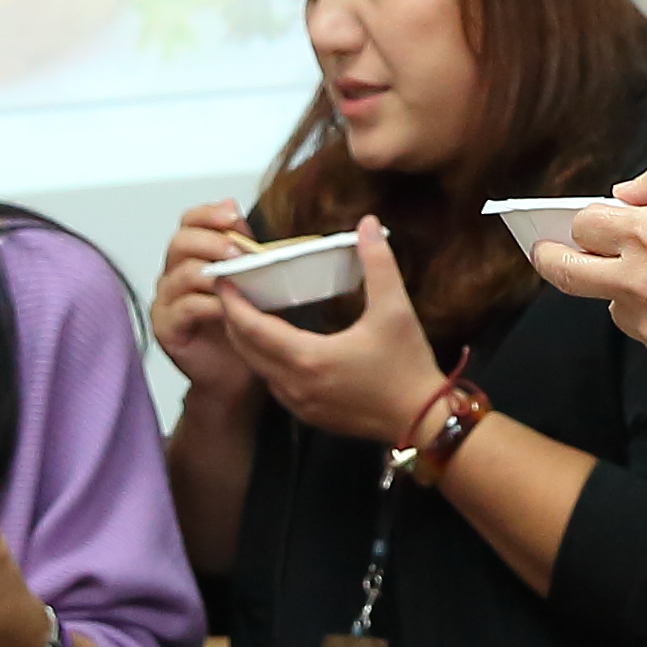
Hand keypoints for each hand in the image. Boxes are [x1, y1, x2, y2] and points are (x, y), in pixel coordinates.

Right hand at [151, 202, 260, 402]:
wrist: (236, 376)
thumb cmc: (241, 329)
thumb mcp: (251, 283)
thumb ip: (242, 250)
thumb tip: (237, 214)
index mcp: (192, 258)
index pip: (189, 222)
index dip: (208, 214)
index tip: (232, 214)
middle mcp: (174, 276)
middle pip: (180, 242)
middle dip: (212, 241)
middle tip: (239, 251)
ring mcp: (166, 302)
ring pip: (181, 274)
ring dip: (213, 272)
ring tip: (239, 276)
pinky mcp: (166, 328)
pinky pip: (184, 308)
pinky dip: (209, 304)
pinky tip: (229, 307)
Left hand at [220, 218, 453, 443]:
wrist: (424, 422)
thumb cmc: (408, 367)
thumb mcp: (396, 310)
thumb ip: (378, 263)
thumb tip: (368, 223)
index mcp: (308, 358)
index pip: (251, 327)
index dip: (231, 302)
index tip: (222, 277)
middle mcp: (295, 384)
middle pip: (245, 348)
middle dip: (232, 318)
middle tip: (229, 289)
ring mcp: (300, 403)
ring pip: (257, 368)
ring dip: (247, 340)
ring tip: (247, 311)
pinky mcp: (309, 414)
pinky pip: (273, 383)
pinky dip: (265, 360)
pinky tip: (276, 343)